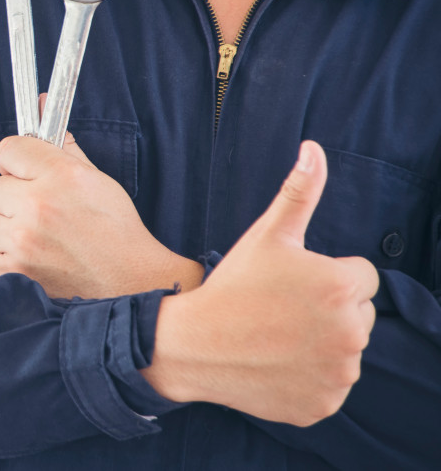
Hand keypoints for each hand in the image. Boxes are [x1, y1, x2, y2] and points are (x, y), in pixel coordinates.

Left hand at [0, 101, 202, 298]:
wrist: (132, 286)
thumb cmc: (115, 230)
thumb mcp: (96, 178)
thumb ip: (62, 144)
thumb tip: (40, 104)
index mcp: (61, 175)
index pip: (8, 149)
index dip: (17, 162)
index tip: (28, 174)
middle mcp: (38, 205)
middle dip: (13, 198)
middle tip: (40, 213)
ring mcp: (23, 242)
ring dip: (5, 230)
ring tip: (36, 239)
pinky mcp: (13, 274)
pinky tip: (23, 258)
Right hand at [142, 141, 378, 426]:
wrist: (192, 345)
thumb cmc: (231, 286)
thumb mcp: (266, 235)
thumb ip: (300, 191)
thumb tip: (314, 149)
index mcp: (342, 287)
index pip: (360, 278)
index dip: (324, 276)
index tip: (289, 284)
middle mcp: (351, 334)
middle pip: (358, 315)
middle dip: (328, 310)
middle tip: (280, 310)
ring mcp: (339, 375)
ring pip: (345, 351)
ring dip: (321, 344)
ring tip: (276, 336)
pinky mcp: (324, 404)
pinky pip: (330, 385)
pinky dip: (309, 377)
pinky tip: (276, 362)